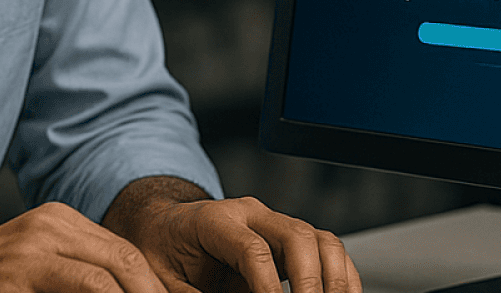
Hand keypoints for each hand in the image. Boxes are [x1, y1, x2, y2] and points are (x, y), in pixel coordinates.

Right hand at [0, 202, 170, 292]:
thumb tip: (139, 287)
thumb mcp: (39, 260)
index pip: (127, 252)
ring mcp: (27, 256)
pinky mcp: (10, 284)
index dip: (155, 287)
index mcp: (60, 219)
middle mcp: (47, 229)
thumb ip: (83, 267)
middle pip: (124, 262)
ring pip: (101, 282)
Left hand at [107, 186, 362, 292]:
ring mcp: (273, 223)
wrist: (162, 227)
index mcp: (214, 220)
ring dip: (334, 279)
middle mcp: (250, 214)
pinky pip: (325, 249)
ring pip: (320, 239)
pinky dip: (340, 276)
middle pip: (297, 236)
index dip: (268, 287)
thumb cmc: (161, 251)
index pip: (252, 250)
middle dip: (310, 282)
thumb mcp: (163, 279)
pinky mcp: (288, 239)